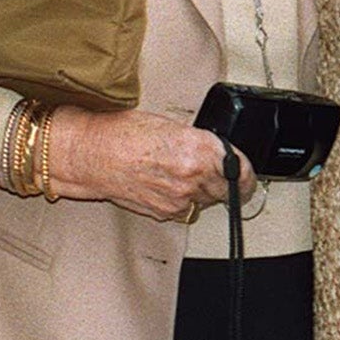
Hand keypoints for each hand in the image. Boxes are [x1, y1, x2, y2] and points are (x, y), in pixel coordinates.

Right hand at [48, 106, 254, 222]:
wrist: (92, 154)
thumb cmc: (125, 133)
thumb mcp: (175, 127)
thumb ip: (202, 144)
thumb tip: (217, 155)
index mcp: (201, 148)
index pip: (242, 168)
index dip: (246, 172)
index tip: (246, 174)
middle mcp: (194, 176)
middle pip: (228, 189)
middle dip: (225, 183)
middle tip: (215, 175)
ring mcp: (180, 197)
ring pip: (207, 201)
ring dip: (203, 193)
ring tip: (182, 177)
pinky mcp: (165, 212)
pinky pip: (186, 210)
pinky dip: (183, 202)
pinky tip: (168, 187)